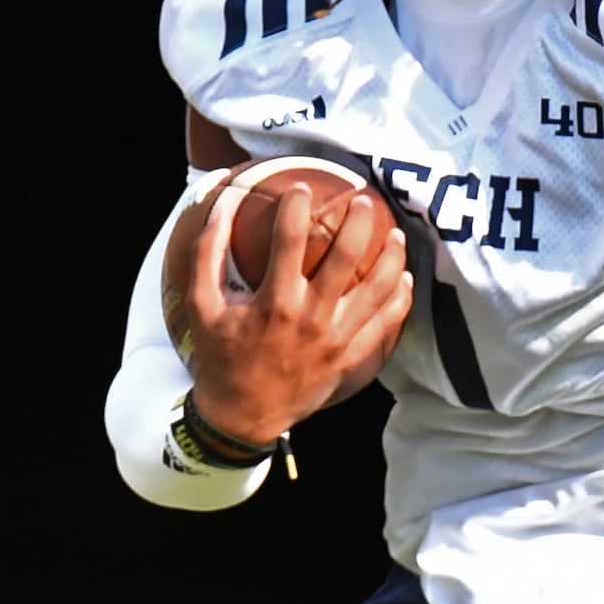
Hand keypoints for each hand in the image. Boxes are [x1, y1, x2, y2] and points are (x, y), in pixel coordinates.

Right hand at [182, 181, 412, 444]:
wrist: (242, 415)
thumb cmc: (220, 356)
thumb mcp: (201, 305)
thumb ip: (207, 253)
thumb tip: (221, 204)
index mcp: (273, 302)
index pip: (289, 239)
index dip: (297, 206)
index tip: (301, 188)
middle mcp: (309, 318)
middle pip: (345, 258)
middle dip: (358, 222)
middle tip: (363, 200)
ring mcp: (334, 340)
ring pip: (377, 290)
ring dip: (390, 258)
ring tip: (396, 235)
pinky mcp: (349, 358)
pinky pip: (385, 324)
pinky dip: (398, 299)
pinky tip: (403, 278)